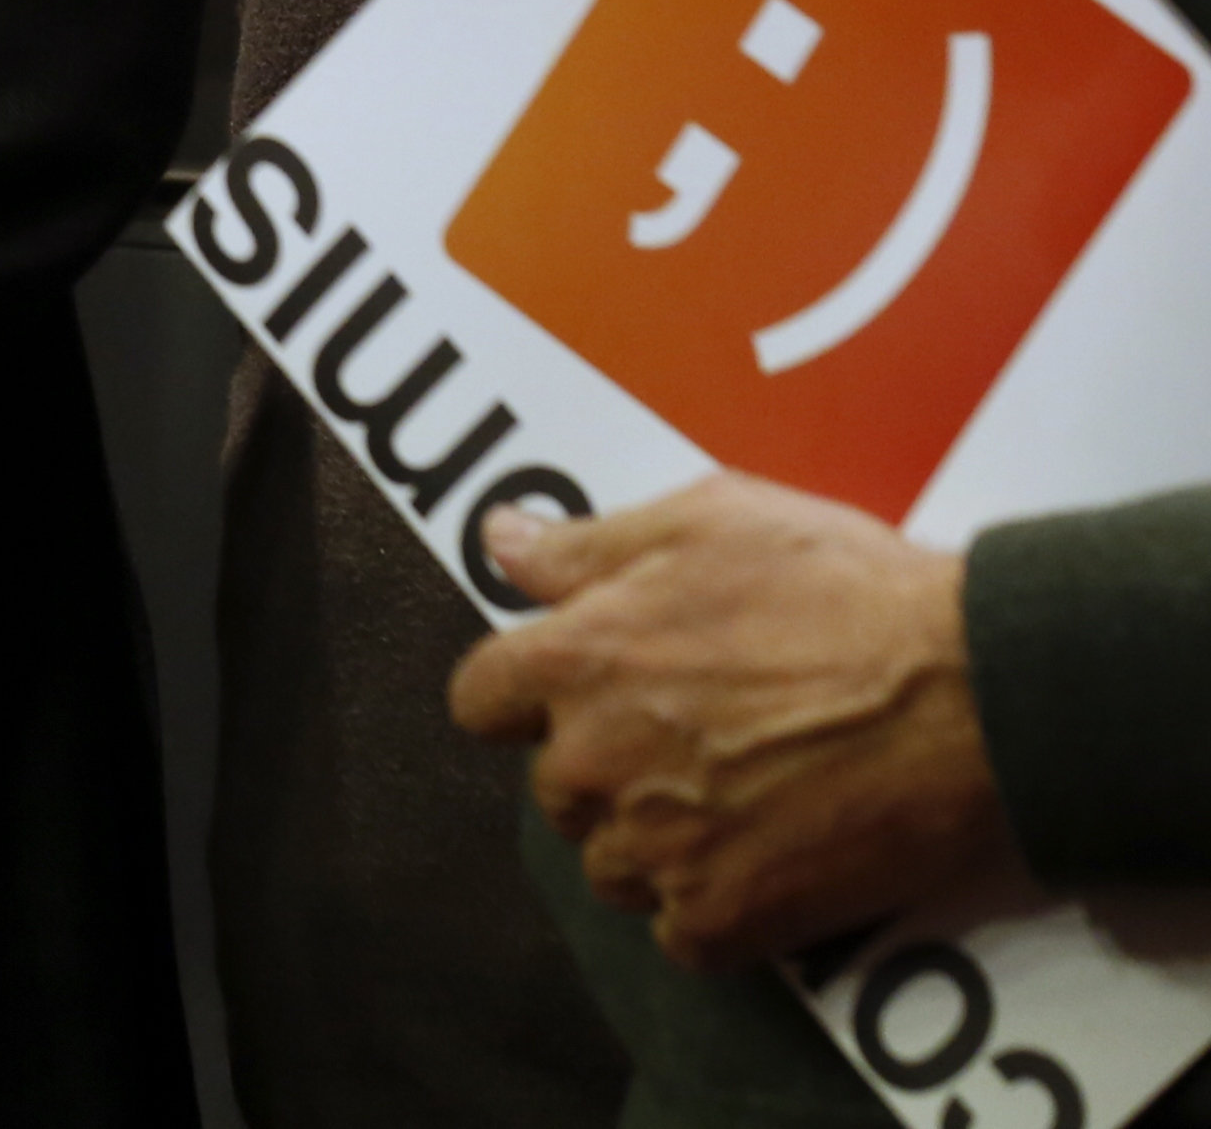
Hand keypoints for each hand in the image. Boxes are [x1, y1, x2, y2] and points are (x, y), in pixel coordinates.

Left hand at [449, 471, 1019, 969]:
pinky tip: (767, 862)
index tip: (583, 692)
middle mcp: (596, 757)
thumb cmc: (845, 590)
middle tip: (696, 740)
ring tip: (739, 799)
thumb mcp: (706, 521)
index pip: (480, 701)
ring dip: (653, 843)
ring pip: (610, 865)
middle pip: (553, 788)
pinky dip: (712, 910)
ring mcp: (658, 844)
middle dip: (603, 766)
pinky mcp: (725, 916)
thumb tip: (499, 540)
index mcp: (576, 659)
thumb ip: (585, 546)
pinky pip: (679, 933)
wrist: (976, 693)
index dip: (526, 697)